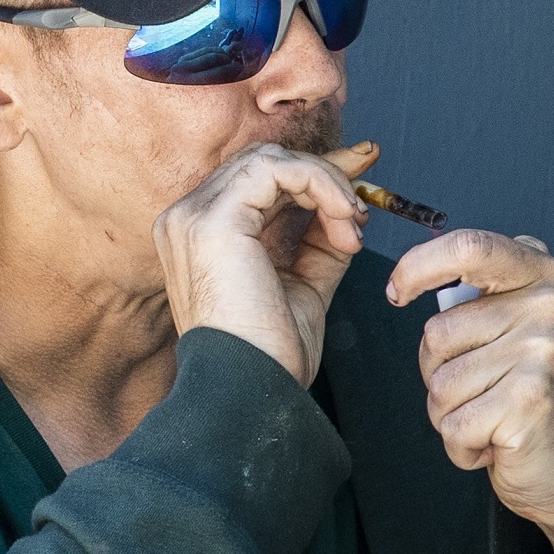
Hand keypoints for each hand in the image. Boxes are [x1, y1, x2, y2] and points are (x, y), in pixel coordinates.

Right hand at [153, 141, 378, 386]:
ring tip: (354, 225)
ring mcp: (193, 217)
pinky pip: (277, 171)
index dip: (311, 174)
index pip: (257, 181)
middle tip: (365, 197)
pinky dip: (321, 186)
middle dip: (324, 170)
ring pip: (271, 160)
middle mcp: (187, 220)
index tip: (359, 178)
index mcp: (201, 236)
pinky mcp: (213, 220)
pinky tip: (342, 221)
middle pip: (263, 163)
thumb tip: (345, 213)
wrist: (251, 392)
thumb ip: (316, 245)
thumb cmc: (271, 355)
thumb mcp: (303, 285)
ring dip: (326, 184)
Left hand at [387, 231, 553, 553]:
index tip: (396, 291)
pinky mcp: (531, 401)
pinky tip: (494, 443)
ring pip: (440, 382)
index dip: (417, 266)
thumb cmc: (526, 394)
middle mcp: (552, 306)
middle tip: (481, 391)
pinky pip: (453, 424)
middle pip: (437, 331)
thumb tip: (408, 278)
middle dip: (437, 372)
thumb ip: (476, 295)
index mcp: (544, 275)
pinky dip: (461, 446)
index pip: (467, 247)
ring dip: (450, 413)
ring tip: (491, 417)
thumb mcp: (513, 325)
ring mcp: (545, 353)